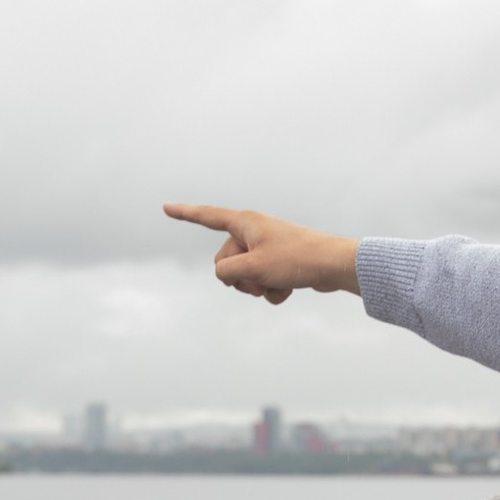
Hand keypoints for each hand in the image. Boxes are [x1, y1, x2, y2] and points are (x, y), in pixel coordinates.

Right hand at [164, 205, 359, 304]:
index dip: (185, 214)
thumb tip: (226, 276)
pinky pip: (262, 282)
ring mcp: (266, 247)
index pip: (207, 217)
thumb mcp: (252, 268)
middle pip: (224, 260)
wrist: (333, 265)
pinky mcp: (279, 263)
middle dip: (238, 277)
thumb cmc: (295, 259)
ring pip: (244, 276)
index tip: (166, 208)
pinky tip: (288, 290)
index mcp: (244, 222)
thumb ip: (226, 272)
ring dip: (256, 287)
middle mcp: (253, 231)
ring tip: (276, 284)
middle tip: (259, 278)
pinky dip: (271, 291)